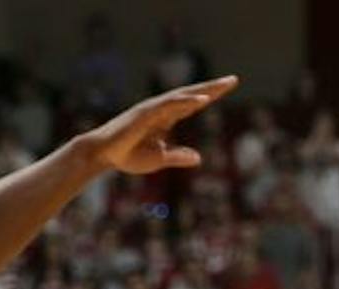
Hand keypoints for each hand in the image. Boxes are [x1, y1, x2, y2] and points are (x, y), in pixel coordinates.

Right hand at [83, 77, 239, 175]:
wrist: (105, 155)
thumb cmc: (128, 156)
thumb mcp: (160, 159)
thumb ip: (179, 156)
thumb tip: (199, 158)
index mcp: (166, 118)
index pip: (193, 104)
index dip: (210, 96)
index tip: (228, 88)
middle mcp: (162, 109)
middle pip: (192, 95)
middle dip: (213, 87)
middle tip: (234, 79)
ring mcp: (154, 109)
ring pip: (183, 96)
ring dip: (203, 90)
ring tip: (224, 85)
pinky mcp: (146, 113)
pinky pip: (170, 105)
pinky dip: (187, 101)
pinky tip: (203, 100)